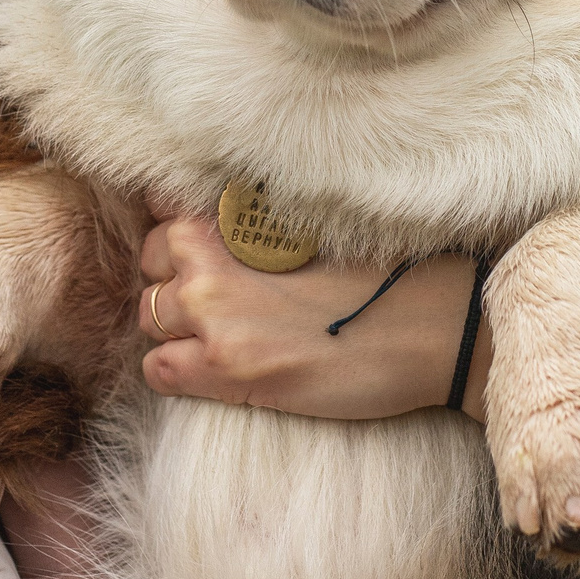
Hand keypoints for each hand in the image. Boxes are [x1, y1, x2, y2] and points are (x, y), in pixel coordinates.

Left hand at [137, 211, 491, 419]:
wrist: (431, 329)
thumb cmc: (387, 273)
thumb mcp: (314, 222)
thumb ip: (259, 219)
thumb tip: (222, 220)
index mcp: (238, 216)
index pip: (162, 207)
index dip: (176, 226)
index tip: (197, 243)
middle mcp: (213, 260)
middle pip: (150, 259)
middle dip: (170, 275)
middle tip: (214, 294)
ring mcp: (214, 318)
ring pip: (148, 314)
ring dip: (173, 324)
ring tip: (217, 332)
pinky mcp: (226, 371)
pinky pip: (158, 369)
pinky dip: (173, 369)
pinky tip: (211, 369)